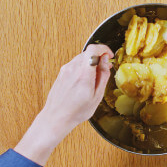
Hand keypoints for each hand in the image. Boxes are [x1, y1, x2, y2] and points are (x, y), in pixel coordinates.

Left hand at [14, 44, 113, 165]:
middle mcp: (73, 68)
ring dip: (91, 62)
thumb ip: (103, 76)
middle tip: (106, 68)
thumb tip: (106, 61)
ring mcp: (65, 69)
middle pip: (89, 52)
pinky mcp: (62, 72)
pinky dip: (83, 67)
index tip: (110, 55)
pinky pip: (75, 64)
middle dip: (99, 57)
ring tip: (96, 76)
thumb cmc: (76, 111)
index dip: (104, 49)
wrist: (57, 117)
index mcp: (83, 75)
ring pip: (82, 57)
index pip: (93, 49)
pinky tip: (86, 79)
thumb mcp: (97, 96)